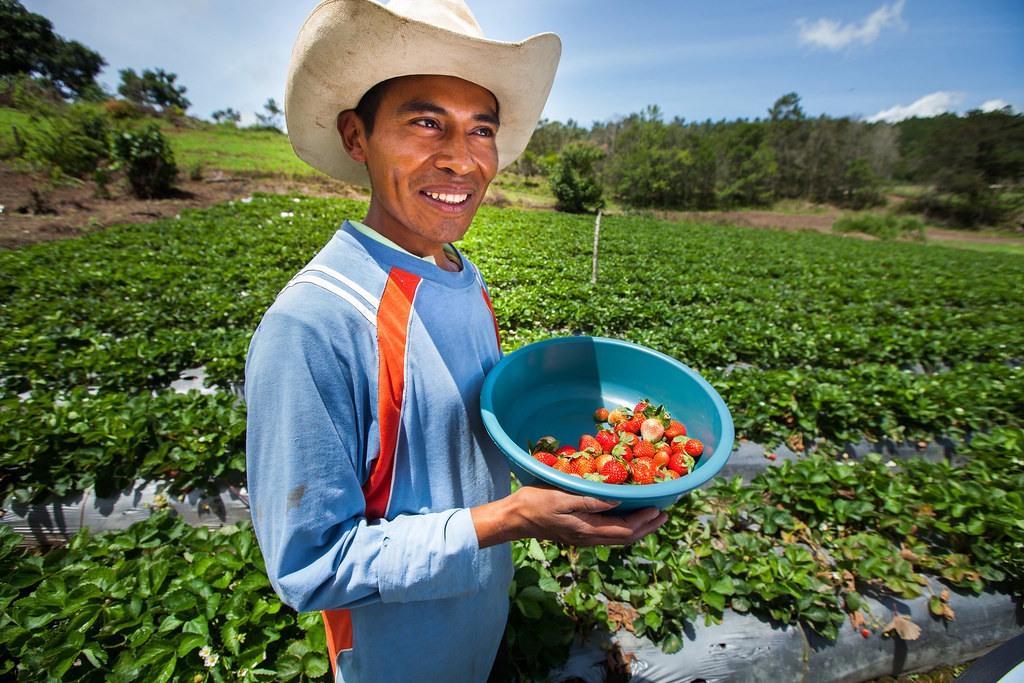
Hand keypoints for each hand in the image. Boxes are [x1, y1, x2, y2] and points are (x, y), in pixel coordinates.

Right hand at [472, 484, 667, 547]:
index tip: (658, 508)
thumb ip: (590, 500)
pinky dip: (624, 527)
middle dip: (647, 527)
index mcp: (587, 530)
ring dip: (638, 528)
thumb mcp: (562, 497)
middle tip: (664, 515)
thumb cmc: (535, 503)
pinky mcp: (578, 534)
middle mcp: (588, 538)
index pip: (624, 530)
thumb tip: (618, 501)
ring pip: (618, 537)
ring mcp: (583, 538)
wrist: (514, 518)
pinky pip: (608, 534)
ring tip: (651, 517)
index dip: (644, 521)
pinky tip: (626, 517)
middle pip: (626, 537)